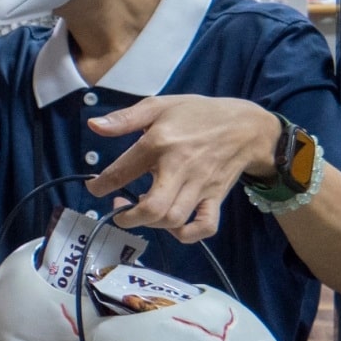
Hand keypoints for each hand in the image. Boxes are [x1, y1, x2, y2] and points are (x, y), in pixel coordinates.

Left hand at [83, 95, 279, 242]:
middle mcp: (180, 168)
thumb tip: (94, 126)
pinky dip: (187, 234)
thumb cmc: (198, 113)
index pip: (122, 172)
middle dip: (128, 217)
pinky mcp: (216, 197)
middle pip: (153, 208)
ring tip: (140, 214)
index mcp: (160, 143)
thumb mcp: (159, 106)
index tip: (94, 187)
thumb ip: (125, 118)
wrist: (246, 125)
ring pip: (174, 219)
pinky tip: (172, 227)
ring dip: (152, 224)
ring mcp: (201, 186)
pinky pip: (206, 226)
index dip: (101, 185)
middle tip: (118, 209)